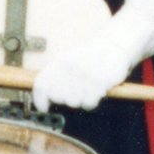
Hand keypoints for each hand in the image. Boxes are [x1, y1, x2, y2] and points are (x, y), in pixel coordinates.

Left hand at [31, 24, 147, 113]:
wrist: (114, 45)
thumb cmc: (90, 57)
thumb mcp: (68, 60)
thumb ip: (55, 77)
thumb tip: (46, 98)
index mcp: (58, 62)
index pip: (41, 85)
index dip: (39, 100)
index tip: (44, 108)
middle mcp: (69, 68)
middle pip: (58, 97)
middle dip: (65, 100)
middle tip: (75, 93)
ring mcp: (83, 75)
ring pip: (73, 102)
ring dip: (80, 101)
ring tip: (87, 90)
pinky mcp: (98, 82)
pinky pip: (89, 103)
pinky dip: (92, 102)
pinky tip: (95, 92)